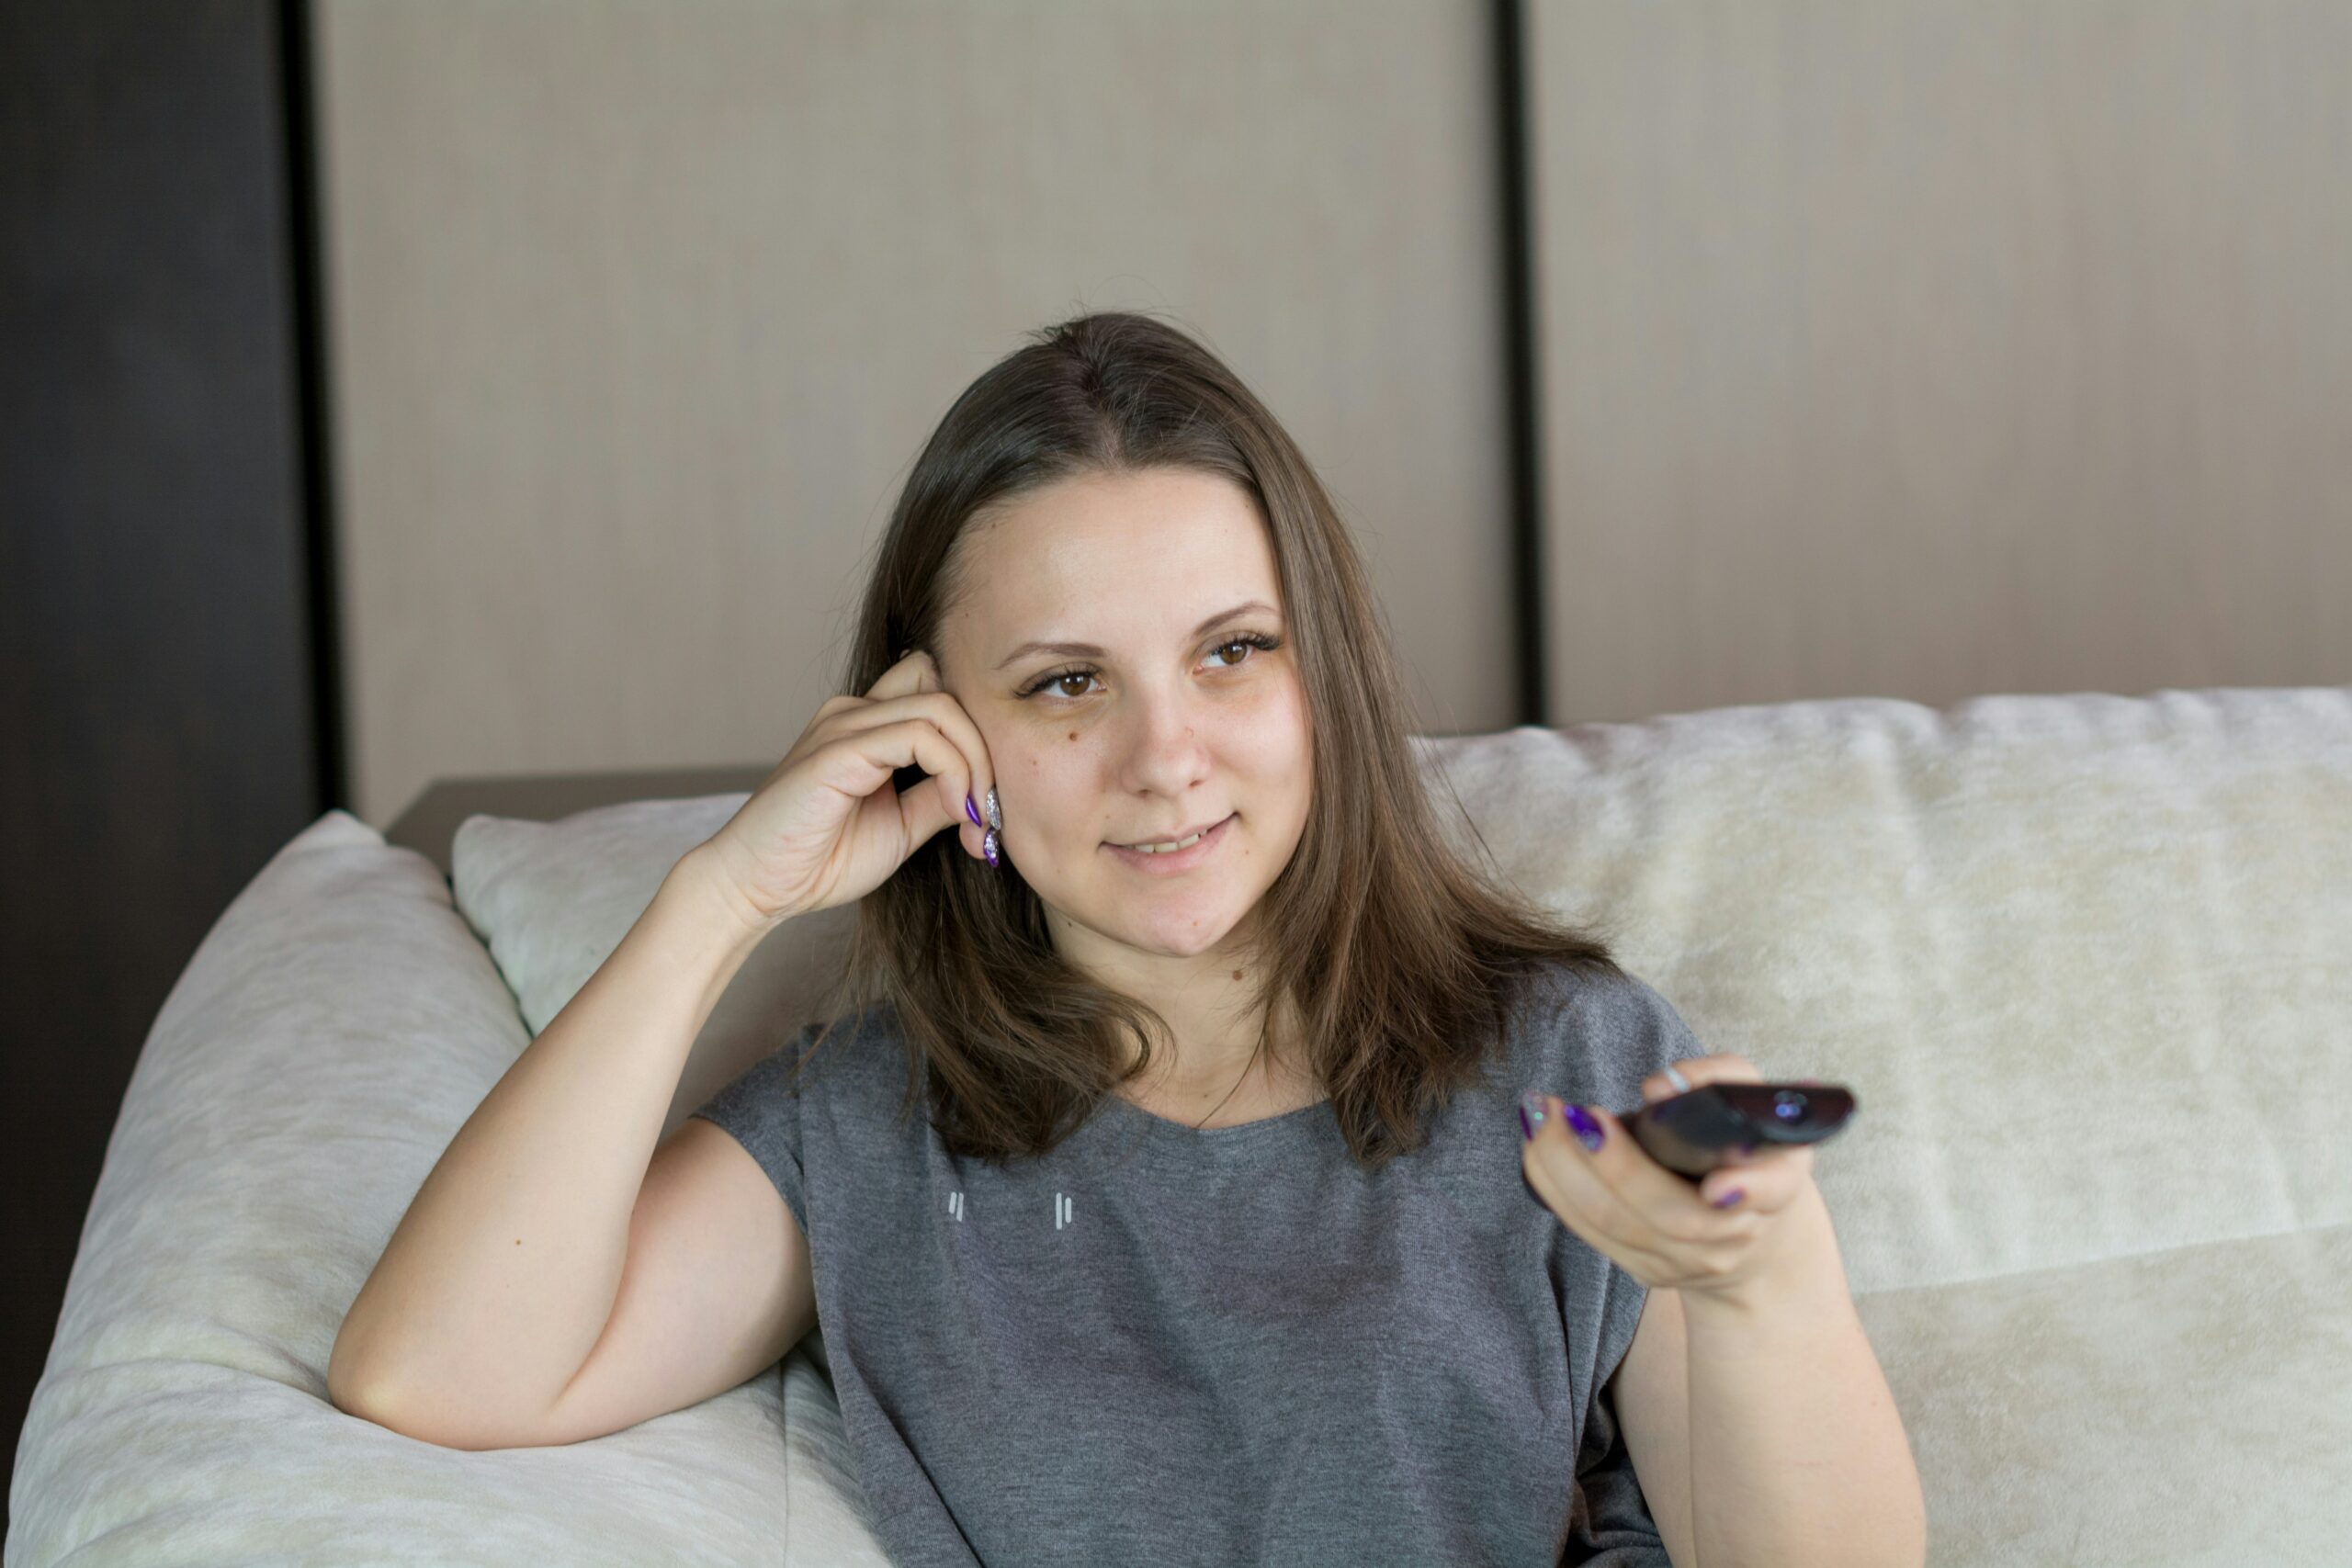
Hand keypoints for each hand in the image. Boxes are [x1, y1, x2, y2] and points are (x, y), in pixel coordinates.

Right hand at [692, 647, 998, 929]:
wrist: (756, 887)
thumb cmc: (818, 861)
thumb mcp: (901, 827)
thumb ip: (939, 799)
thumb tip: (986, 790)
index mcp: (866, 725)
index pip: (939, 691)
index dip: (976, 739)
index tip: (987, 809)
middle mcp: (854, 712)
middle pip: (947, 689)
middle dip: (985, 749)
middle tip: (990, 814)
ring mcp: (844, 725)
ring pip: (941, 708)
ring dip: (975, 764)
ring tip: (977, 819)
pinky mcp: (838, 750)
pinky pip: (918, 736)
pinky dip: (953, 771)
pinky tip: (957, 813)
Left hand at [1519, 1054, 1825, 1304]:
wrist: (1755, 1233)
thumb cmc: (1748, 1149)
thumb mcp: (1754, 1103)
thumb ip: (1720, 1079)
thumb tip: (1658, 1089)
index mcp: (1775, 1185)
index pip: (1768, 1191)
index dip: (1746, 1190)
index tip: (1716, 1185)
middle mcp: (1734, 1235)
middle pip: (1672, 1215)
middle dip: (1615, 1165)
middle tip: (1572, 1113)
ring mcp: (1688, 1263)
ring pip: (1619, 1225)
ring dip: (1566, 1169)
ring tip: (1541, 1116)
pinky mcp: (1648, 1271)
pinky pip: (1592, 1234)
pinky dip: (1556, 1187)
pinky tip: (1535, 1144)